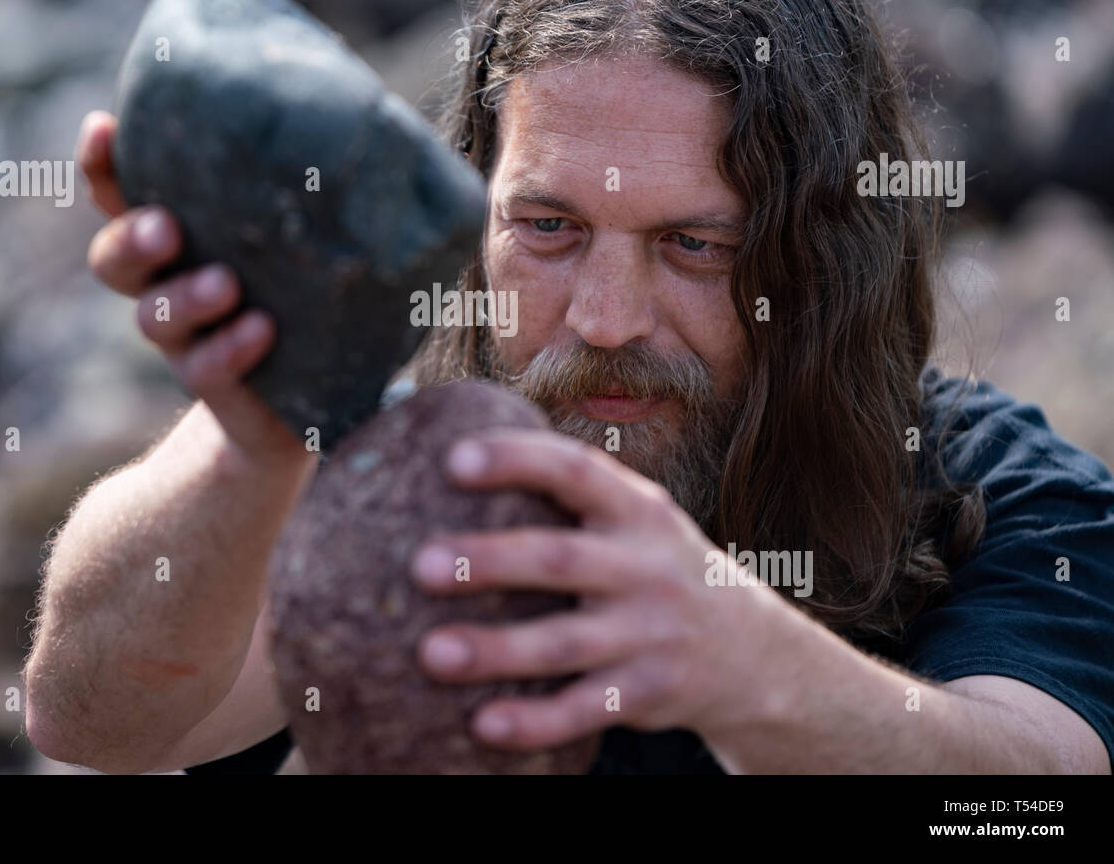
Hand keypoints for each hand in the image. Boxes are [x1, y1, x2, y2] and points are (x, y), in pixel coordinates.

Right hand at [77, 110, 300, 460]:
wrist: (311, 404)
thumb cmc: (311, 297)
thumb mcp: (313, 238)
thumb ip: (318, 192)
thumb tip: (377, 116)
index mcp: (183, 237)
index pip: (122, 195)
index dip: (103, 164)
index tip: (103, 125)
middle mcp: (169, 285)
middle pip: (114, 258)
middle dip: (131, 237)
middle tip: (167, 228)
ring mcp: (187, 339)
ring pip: (153, 316)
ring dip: (185, 296)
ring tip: (227, 285)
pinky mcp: (217, 386)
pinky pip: (205, 369)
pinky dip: (229, 348)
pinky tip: (261, 330)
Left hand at [409, 427, 784, 751]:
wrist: (754, 651)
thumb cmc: (656, 567)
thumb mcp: (637, 518)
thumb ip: (573, 492)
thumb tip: (460, 451)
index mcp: (637, 511)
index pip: (575, 470)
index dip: (517, 459)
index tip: (453, 460)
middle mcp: (646, 567)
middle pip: (560, 559)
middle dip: (490, 560)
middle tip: (420, 565)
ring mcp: (650, 633)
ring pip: (565, 643)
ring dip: (496, 649)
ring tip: (431, 653)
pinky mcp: (647, 692)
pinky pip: (585, 710)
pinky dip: (535, 720)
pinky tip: (483, 723)